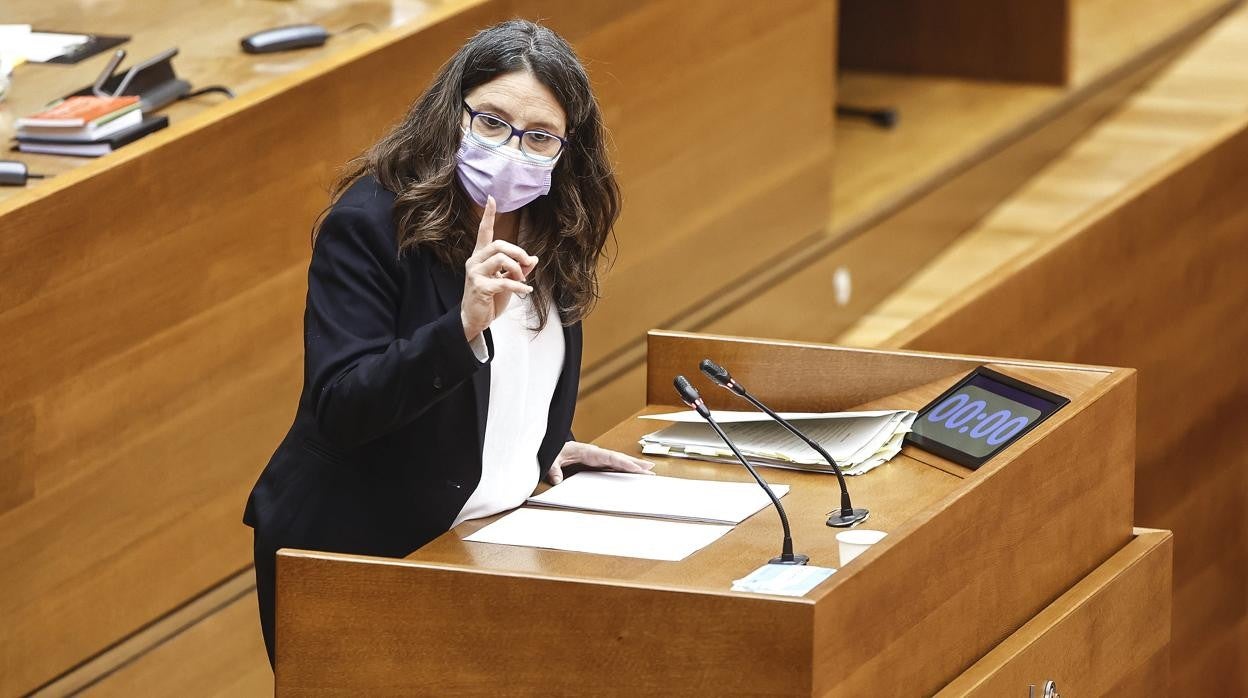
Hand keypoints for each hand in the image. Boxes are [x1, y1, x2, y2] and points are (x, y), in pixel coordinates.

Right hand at [461, 195, 537, 340]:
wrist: (474, 319)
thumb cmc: (490, 298)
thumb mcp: (507, 281)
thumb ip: (519, 269)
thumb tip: (534, 259)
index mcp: (480, 256)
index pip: (484, 231)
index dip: (488, 215)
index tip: (491, 198)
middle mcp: (474, 261)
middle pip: (499, 245)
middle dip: (518, 252)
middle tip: (527, 264)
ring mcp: (475, 274)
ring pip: (501, 259)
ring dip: (518, 269)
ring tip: (523, 280)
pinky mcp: (479, 287)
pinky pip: (504, 281)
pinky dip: (519, 285)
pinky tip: (526, 290)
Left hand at [546, 441, 656, 484]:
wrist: (554, 447)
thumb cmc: (555, 451)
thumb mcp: (552, 459)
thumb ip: (554, 469)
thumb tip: (557, 480)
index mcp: (589, 452)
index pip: (610, 457)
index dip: (623, 463)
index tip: (635, 468)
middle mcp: (597, 453)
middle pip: (619, 458)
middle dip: (635, 463)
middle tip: (650, 469)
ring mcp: (599, 458)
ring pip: (619, 461)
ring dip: (634, 466)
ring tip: (649, 471)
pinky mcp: (598, 462)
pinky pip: (614, 465)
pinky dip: (625, 468)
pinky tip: (634, 473)